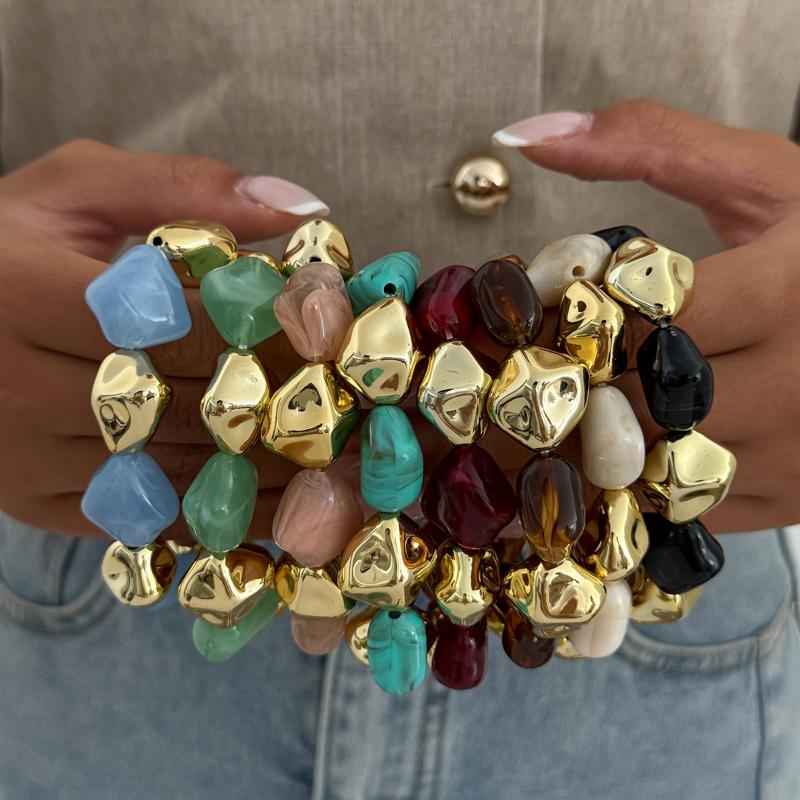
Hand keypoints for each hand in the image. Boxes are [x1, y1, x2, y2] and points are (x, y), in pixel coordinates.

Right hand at [0, 140, 324, 536]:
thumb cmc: (3, 243)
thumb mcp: (79, 187)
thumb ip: (186, 188)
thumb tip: (301, 207)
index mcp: (25, 292)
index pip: (181, 327)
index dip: (267, 337)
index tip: (336, 343)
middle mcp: (16, 385)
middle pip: (183, 407)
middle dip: (279, 409)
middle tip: (361, 415)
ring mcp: (22, 456)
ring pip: (170, 475)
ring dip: (265, 475)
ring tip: (344, 470)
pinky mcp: (33, 501)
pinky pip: (140, 521)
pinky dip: (216, 518)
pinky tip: (279, 510)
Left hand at [492, 99, 799, 532]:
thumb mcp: (760, 177)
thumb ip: (649, 142)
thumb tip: (529, 136)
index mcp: (786, 291)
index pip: (634, 323)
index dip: (575, 322)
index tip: (543, 317)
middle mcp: (797, 383)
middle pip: (637, 405)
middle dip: (576, 391)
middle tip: (535, 373)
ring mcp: (798, 455)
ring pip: (655, 473)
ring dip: (598, 449)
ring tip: (568, 415)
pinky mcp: (795, 500)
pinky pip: (690, 515)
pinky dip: (644, 490)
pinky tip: (627, 453)